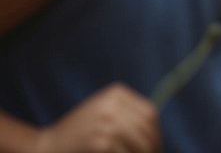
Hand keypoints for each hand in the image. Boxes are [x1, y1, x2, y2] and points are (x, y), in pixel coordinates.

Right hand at [33, 84, 159, 152]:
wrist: (44, 147)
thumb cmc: (76, 135)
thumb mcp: (102, 114)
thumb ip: (126, 116)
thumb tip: (155, 134)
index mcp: (116, 93)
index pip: (148, 114)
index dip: (155, 133)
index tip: (156, 148)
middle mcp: (113, 103)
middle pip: (146, 128)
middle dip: (152, 146)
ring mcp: (106, 121)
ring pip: (140, 142)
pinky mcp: (100, 141)